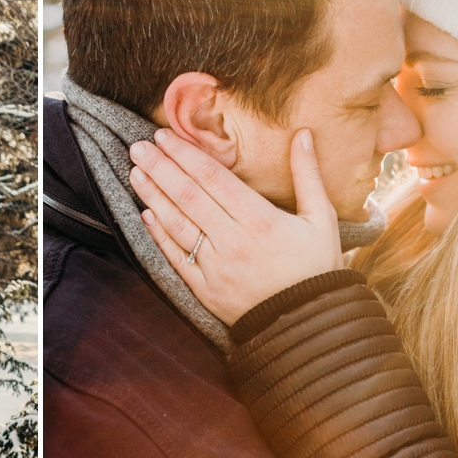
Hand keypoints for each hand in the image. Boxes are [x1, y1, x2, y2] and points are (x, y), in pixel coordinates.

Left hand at [129, 127, 342, 324]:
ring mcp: (215, 266)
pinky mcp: (205, 289)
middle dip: (160, 168)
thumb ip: (308, 174)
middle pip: (188, 196)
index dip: (185, 154)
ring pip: (177, 224)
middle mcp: (232, 240)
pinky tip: (146, 214)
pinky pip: (176, 258)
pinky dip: (159, 235)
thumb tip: (303, 134)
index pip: (212, 178)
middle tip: (138, 147)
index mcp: (260, 219)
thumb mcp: (321, 218)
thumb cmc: (317, 267)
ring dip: (153, 197)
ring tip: (136, 173)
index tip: (165, 136)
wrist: (308, 323)